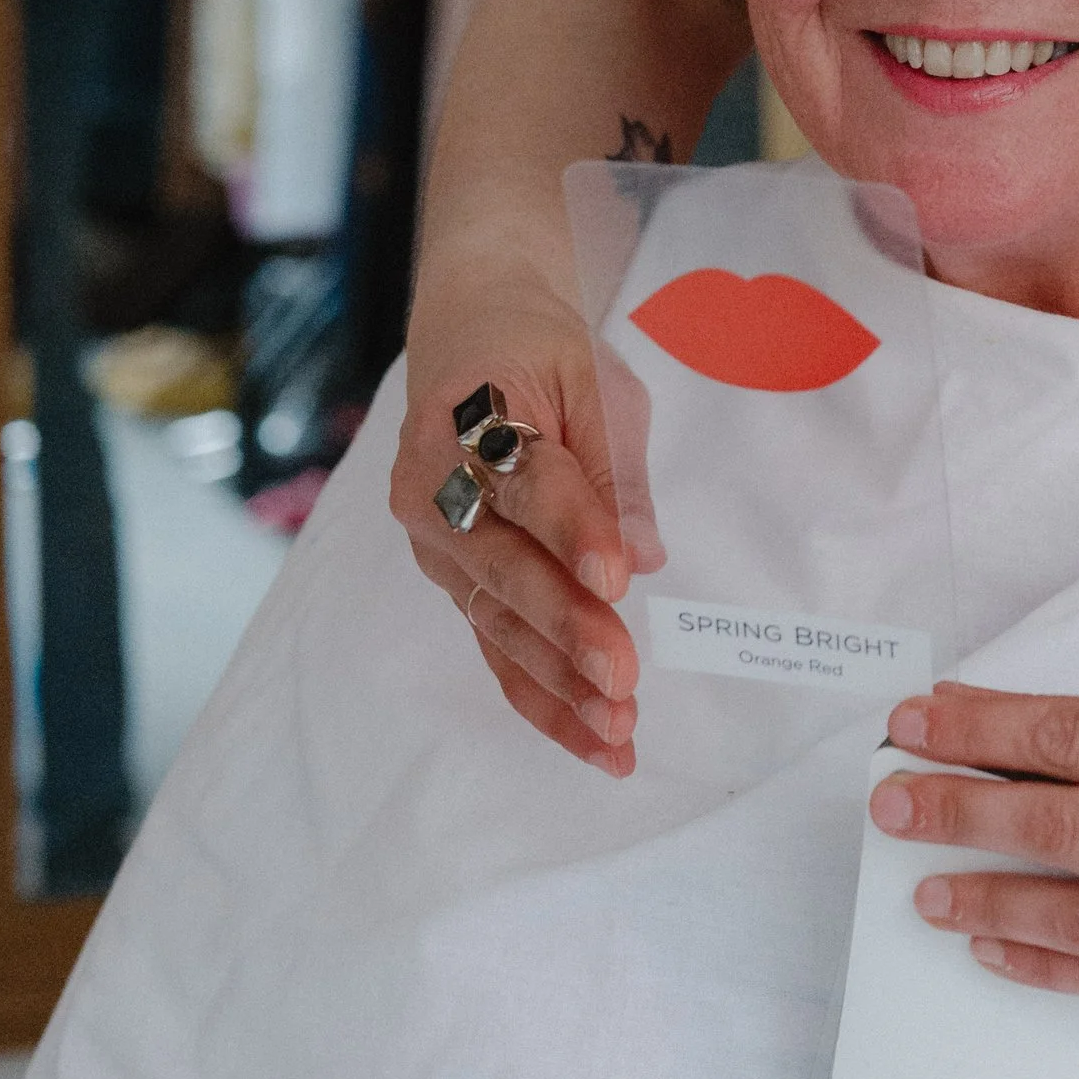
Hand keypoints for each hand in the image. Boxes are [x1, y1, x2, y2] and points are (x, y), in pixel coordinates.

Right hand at [388, 247, 650, 773]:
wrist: (474, 339)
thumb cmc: (544, 355)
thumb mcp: (595, 383)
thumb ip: (616, 470)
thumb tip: (645, 556)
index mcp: (466, 420)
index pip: (528, 485)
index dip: (573, 531)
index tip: (618, 577)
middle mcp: (433, 492)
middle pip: (504, 567)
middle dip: (565, 628)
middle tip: (622, 679)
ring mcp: (437, 545)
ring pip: (497, 622)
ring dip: (558, 684)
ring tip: (618, 733)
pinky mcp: (455, 581)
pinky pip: (495, 644)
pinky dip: (542, 697)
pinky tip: (591, 739)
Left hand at [869, 686, 1078, 1025]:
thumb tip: (1009, 746)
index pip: (1075, 738)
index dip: (983, 730)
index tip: (917, 724)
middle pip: (1064, 826)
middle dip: (962, 810)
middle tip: (892, 802)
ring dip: (989, 897)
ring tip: (926, 885)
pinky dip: (1050, 964)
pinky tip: (994, 942)